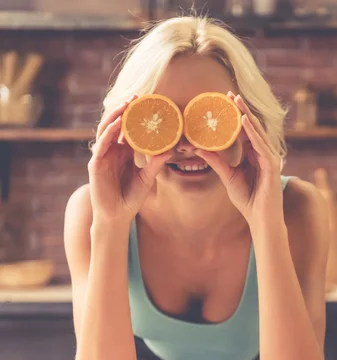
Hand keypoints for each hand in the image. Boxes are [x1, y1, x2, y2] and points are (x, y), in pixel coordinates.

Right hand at [88, 96, 171, 224]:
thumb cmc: (131, 197)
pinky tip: (117, 125)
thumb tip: (171, 151)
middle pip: (116, 125)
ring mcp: (102, 156)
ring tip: (126, 104)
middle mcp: (112, 151)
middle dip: (124, 110)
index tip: (147, 104)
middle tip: (137, 97)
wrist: (117, 216)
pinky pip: (101, 145)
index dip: (135, 116)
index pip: (128, 129)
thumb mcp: (147, 178)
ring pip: (106, 130)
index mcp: (123, 152)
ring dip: (115, 116)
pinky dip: (109, 133)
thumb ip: (156, 164)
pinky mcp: (96, 164)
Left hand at [196, 92, 282, 225]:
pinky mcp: (272, 165)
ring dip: (246, 115)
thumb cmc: (248, 199)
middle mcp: (263, 153)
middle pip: (251, 127)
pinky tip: (244, 121)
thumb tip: (197, 148)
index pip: (244, 131)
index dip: (235, 115)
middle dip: (241, 109)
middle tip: (229, 93)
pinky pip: (261, 145)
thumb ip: (216, 162)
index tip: (224, 101)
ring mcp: (269, 158)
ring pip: (257, 132)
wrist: (260, 218)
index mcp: (253, 154)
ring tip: (236, 101)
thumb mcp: (228, 177)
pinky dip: (253, 132)